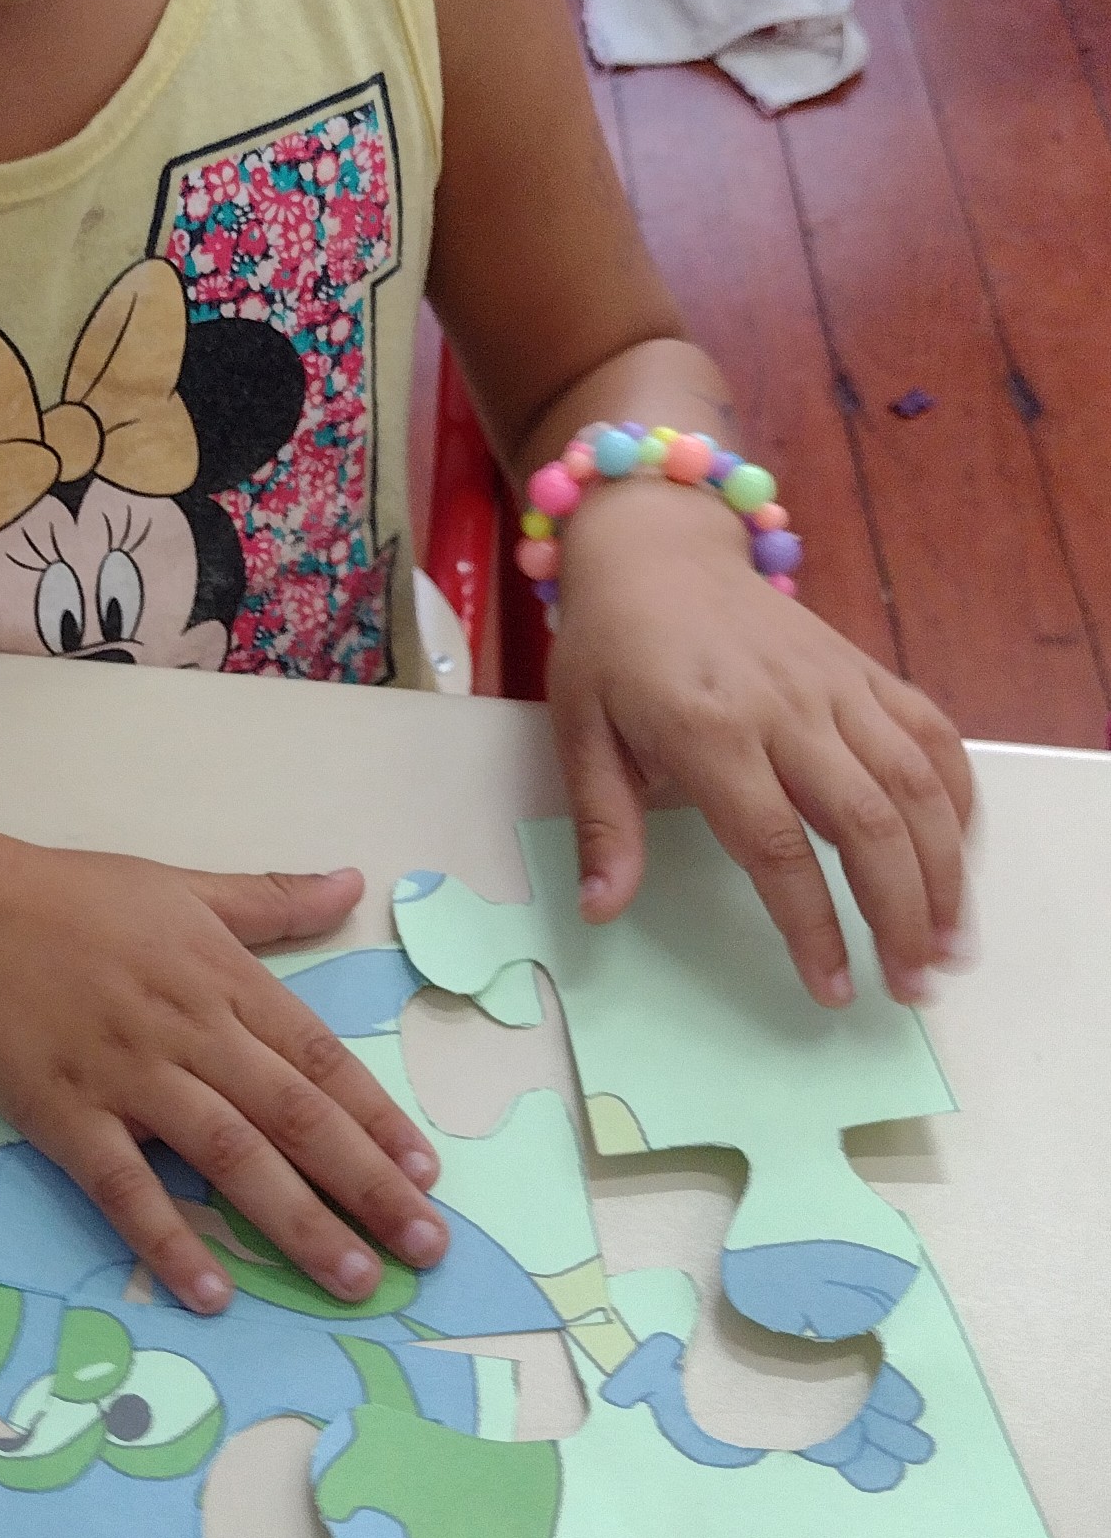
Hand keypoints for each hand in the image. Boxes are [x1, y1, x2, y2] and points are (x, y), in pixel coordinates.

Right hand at [0, 840, 446, 1313]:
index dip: (378, 1118)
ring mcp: (128, 1076)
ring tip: (353, 1277)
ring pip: (230, 1157)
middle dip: (367, 1185)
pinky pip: (127, 1188)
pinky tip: (214, 1293)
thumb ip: (273, 899)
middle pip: (294, 1116)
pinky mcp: (67, 1116)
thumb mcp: (183, 888)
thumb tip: (354, 884)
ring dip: (297, 1221)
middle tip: (426, 1248)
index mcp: (223, 978)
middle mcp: (189, 1031)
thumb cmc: (76, 900)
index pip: (319, 1059)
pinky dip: (171, 1241)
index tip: (430, 1174)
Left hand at [547, 480, 972, 1007]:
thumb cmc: (612, 647)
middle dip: (901, 914)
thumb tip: (602, 908)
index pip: (776, 846)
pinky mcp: (864, 669)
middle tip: (914, 986)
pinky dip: (959, 795)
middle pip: (867, 823)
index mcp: (709, 730)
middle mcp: (787, 707)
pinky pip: (932, 733)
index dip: (812, 926)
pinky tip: (959, 854)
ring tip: (952, 944)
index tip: (833, 988)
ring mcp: (835, 685)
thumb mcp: (579, 729)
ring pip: (915, 783)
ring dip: (945, 870)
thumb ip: (603, 823)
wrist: (658, 548)